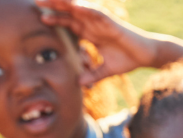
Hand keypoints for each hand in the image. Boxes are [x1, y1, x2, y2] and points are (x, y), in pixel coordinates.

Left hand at [36, 0, 157, 85]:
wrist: (146, 55)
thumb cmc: (128, 60)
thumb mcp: (106, 71)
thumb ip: (93, 76)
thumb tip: (79, 84)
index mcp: (91, 33)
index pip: (69, 23)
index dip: (55, 20)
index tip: (40, 18)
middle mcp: (94, 24)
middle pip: (70, 12)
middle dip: (54, 6)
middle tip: (36, 2)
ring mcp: (101, 22)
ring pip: (79, 9)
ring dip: (65, 3)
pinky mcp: (111, 22)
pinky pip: (96, 13)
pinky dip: (85, 9)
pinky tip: (74, 6)